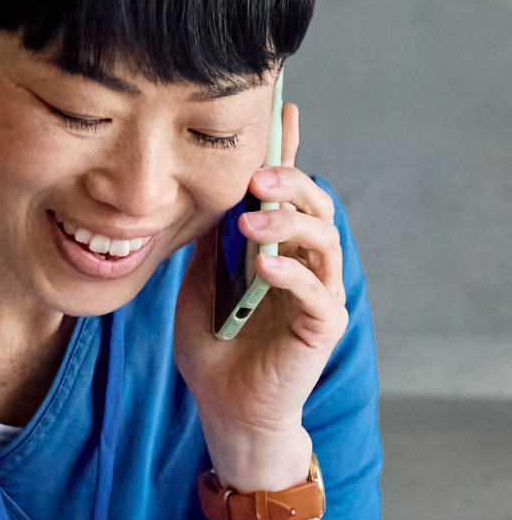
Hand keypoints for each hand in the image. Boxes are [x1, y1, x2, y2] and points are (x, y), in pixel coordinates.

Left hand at [173, 102, 347, 489]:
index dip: (289, 151)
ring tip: (252, 219)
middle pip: (314, 207)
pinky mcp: (322, 328)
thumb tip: (205, 196)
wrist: (224, 408)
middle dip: (289, 183)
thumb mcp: (196, 285)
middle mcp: (304, 265)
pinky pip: (317, 293)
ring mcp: (317, 294)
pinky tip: (264, 265)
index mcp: (277, 248)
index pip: (287, 193)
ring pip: (323, 241)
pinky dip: (292, 274)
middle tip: (255, 175)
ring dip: (288, 224)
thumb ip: (208, 245)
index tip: (284, 110)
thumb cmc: (213, 348)